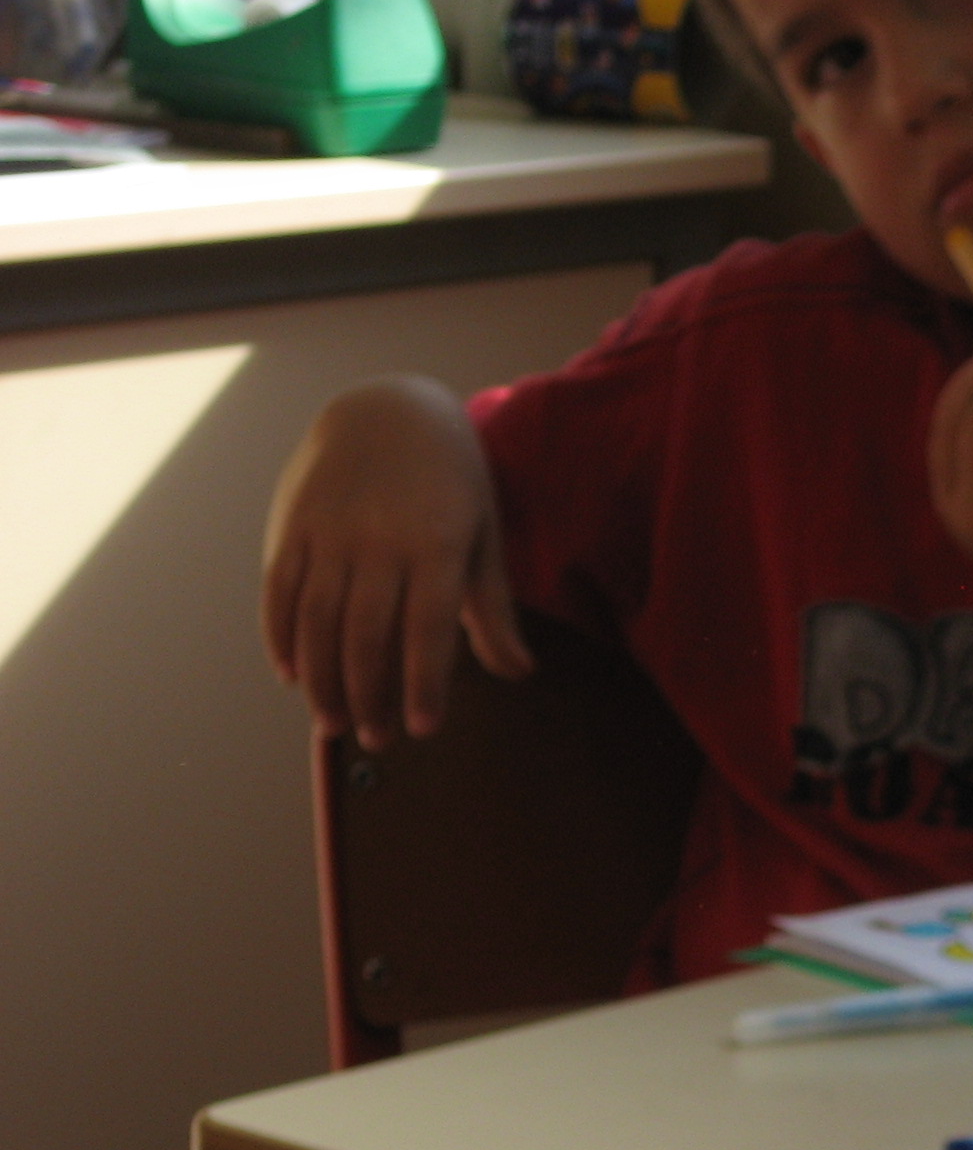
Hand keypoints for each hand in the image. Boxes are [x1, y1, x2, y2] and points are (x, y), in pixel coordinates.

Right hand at [260, 376, 532, 751]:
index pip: (428, 629)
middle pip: (366, 634)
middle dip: (369, 695)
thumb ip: (494, 608)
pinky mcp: (292, 525)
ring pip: (317, 620)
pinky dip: (281, 636)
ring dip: (321, 679)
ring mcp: (329, 531)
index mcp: (436, 544)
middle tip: (376, 742)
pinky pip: (279, 590)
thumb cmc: (450, 482)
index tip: (421, 730)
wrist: (387, 408)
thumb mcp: (484, 535)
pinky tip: (290, 675)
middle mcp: (378, 539)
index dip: (423, 684)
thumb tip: (518, 672)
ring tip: (333, 723)